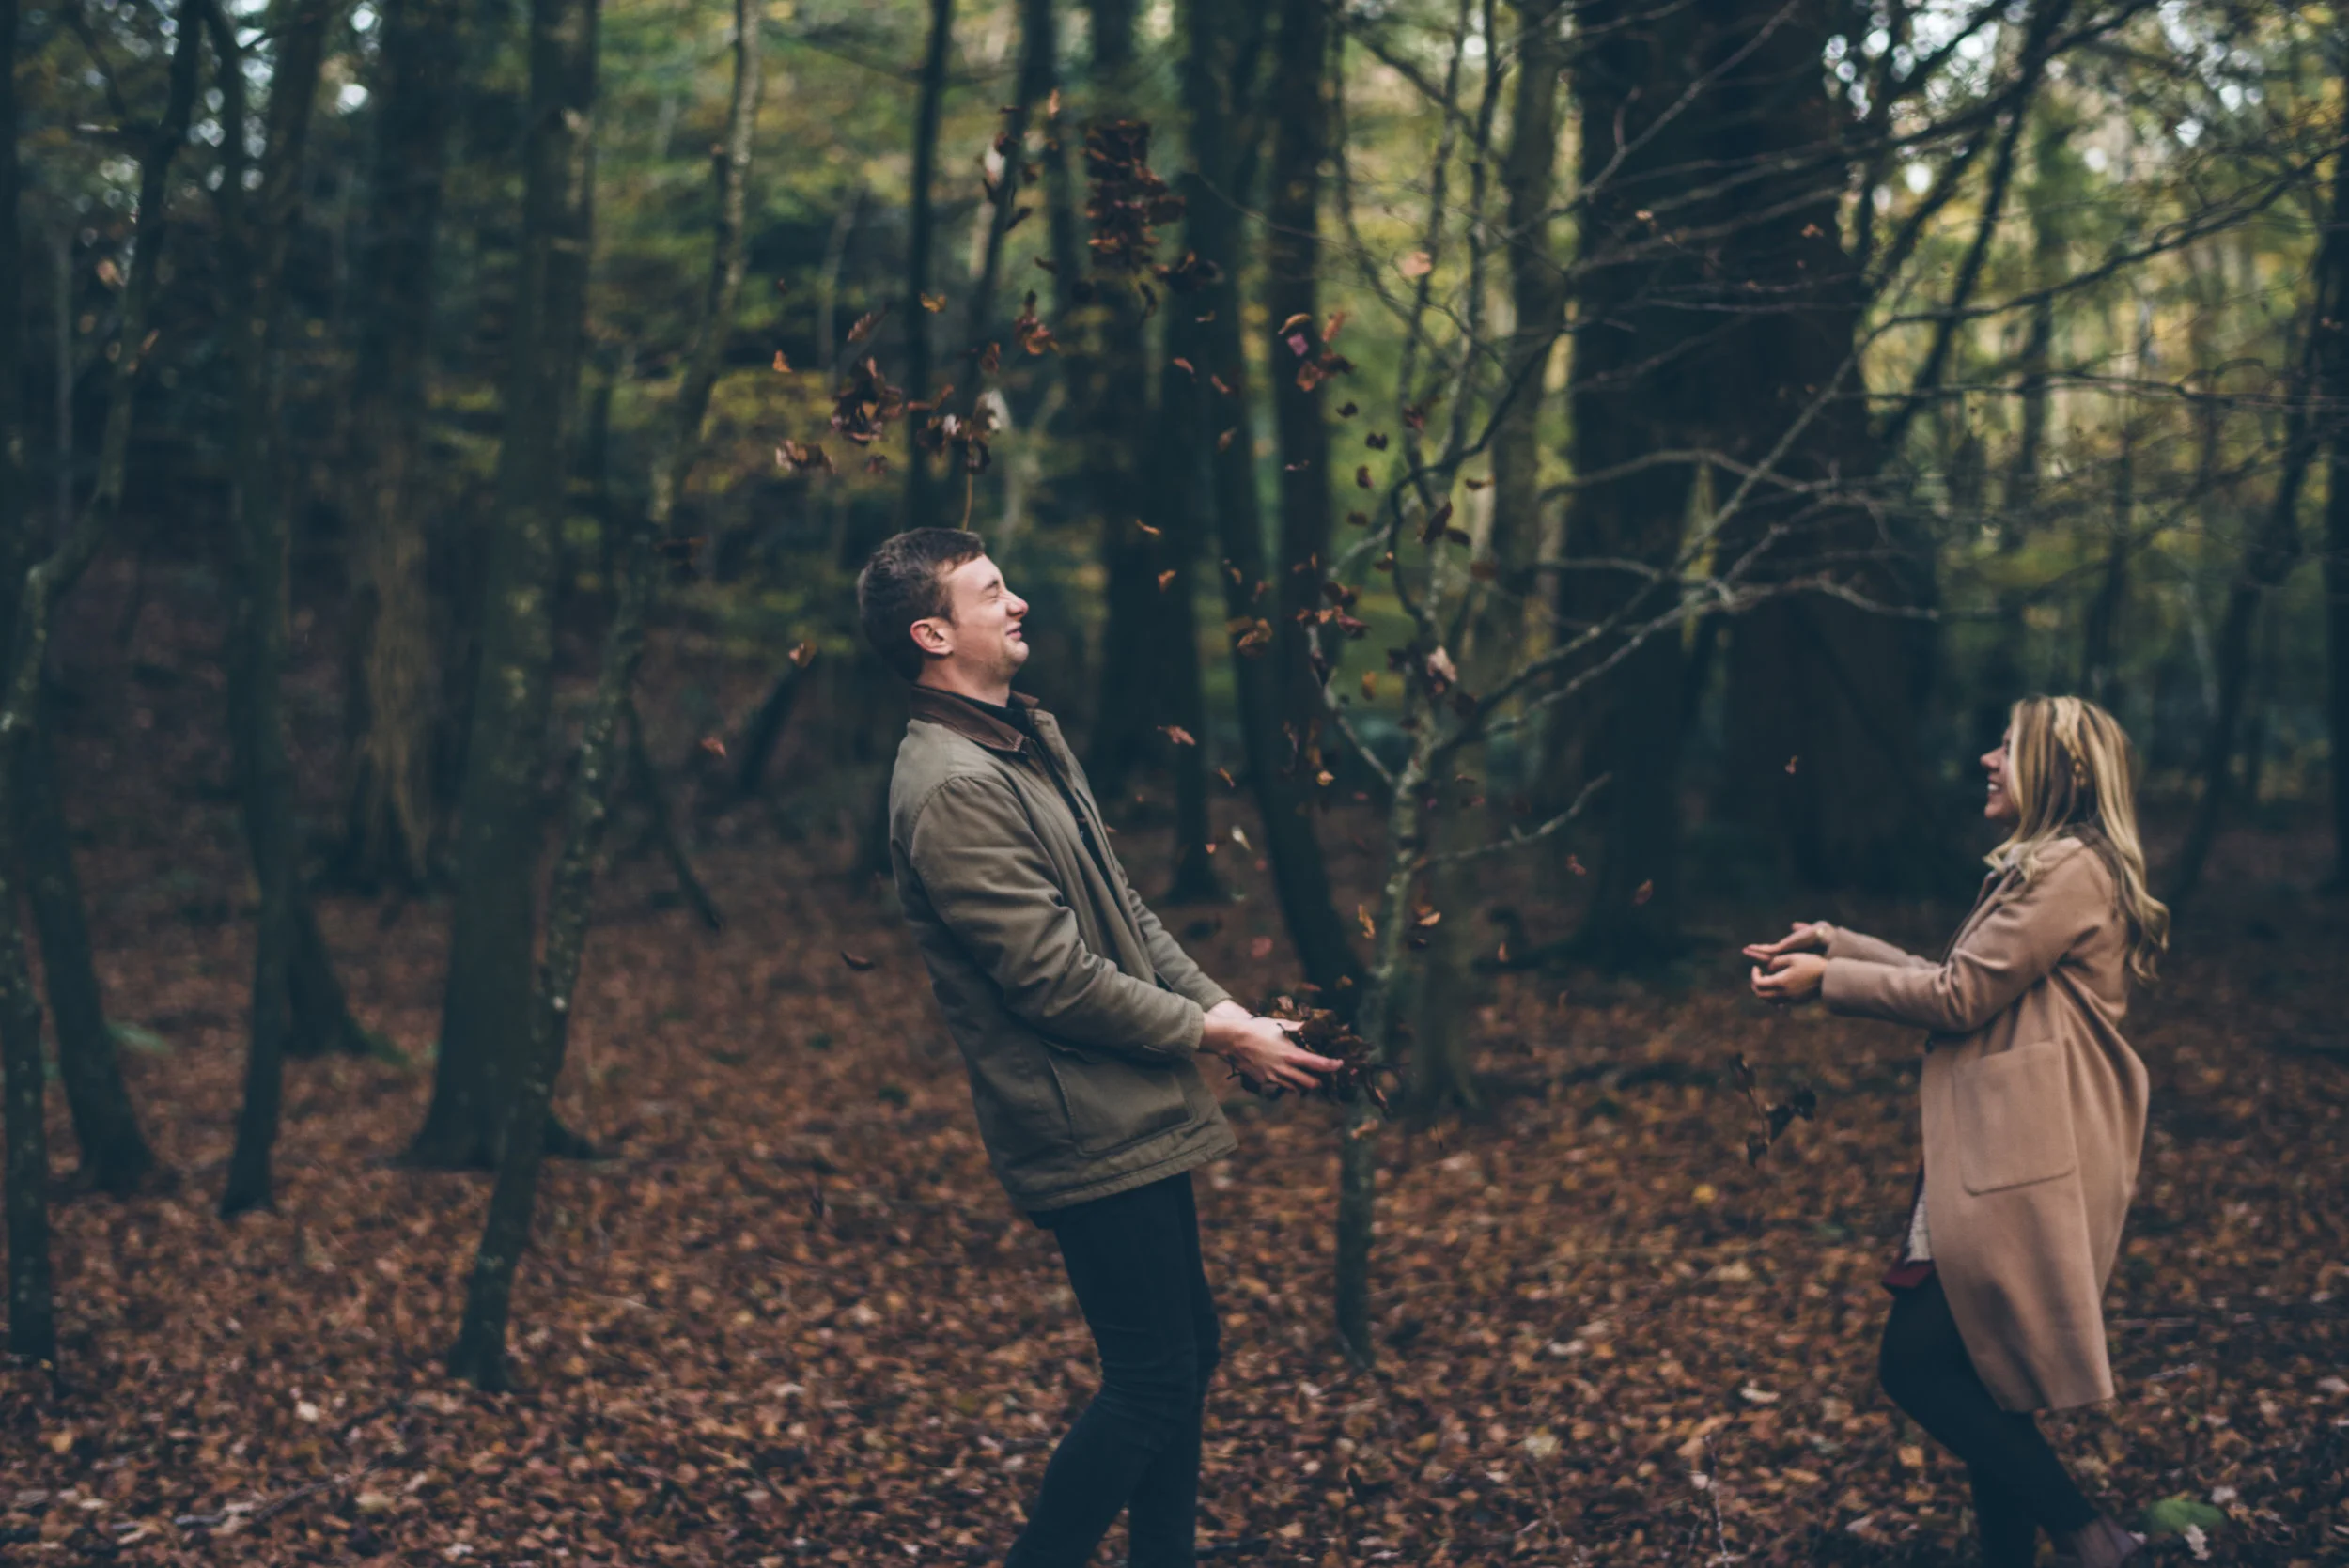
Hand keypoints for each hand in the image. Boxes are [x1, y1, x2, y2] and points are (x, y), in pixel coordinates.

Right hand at [1202, 1009, 1342, 1092]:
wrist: (1232, 1040)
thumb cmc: (1256, 1029)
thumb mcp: (1279, 1024)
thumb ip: (1297, 1027)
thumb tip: (1311, 1026)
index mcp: (1291, 1054)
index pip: (1318, 1064)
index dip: (1332, 1065)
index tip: (1339, 1064)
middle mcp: (1284, 1069)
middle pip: (1310, 1083)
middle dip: (1319, 1080)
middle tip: (1322, 1073)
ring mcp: (1273, 1077)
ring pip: (1295, 1087)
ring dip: (1303, 1083)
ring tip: (1306, 1075)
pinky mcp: (1263, 1081)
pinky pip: (1280, 1085)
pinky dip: (1287, 1082)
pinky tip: (1286, 1073)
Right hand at [1741, 920, 1831, 963]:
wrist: (1826, 938)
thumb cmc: (1822, 936)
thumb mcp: (1810, 931)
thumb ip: (1802, 929)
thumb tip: (1795, 925)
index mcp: (1796, 952)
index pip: (1780, 956)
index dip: (1771, 957)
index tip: (1763, 956)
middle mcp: (1789, 955)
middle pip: (1771, 960)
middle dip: (1761, 958)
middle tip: (1751, 960)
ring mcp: (1785, 953)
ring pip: (1767, 956)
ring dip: (1756, 952)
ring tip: (1745, 950)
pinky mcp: (1784, 947)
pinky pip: (1767, 950)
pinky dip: (1757, 948)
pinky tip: (1749, 947)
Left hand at [1750, 952, 1826, 1003]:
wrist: (1830, 977)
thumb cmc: (1811, 964)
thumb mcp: (1792, 957)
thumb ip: (1776, 962)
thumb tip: (1768, 969)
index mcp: (1781, 982)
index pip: (1758, 983)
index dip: (1754, 975)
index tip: (1756, 967)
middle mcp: (1784, 994)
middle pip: (1761, 995)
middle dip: (1756, 985)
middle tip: (1758, 975)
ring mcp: (1791, 999)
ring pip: (1769, 1001)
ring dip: (1764, 991)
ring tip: (1767, 979)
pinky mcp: (1797, 1001)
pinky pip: (1780, 1002)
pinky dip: (1773, 996)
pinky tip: (1777, 987)